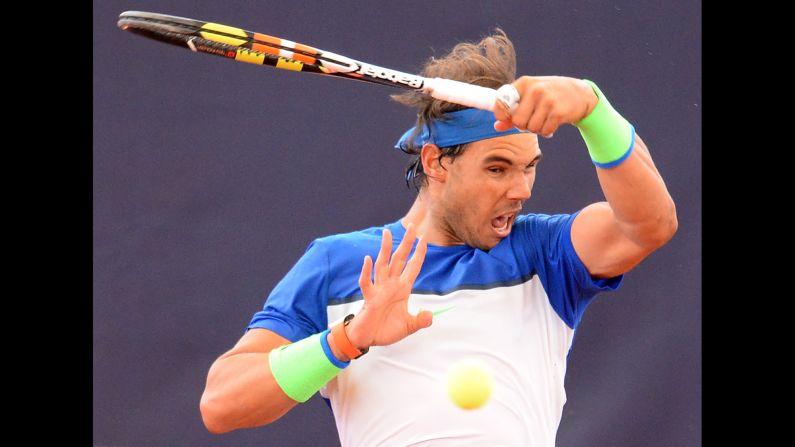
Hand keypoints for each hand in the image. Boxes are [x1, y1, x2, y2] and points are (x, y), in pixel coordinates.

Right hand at [345, 223, 430, 349]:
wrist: (368, 340)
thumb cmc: (386, 330)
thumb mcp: (408, 326)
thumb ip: (420, 320)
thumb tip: (430, 316)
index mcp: (402, 289)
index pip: (412, 267)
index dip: (418, 254)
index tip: (423, 239)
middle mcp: (390, 285)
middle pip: (399, 259)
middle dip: (405, 243)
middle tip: (411, 226)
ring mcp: (379, 290)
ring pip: (382, 265)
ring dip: (385, 249)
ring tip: (387, 233)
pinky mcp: (369, 298)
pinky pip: (366, 283)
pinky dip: (366, 272)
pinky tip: (368, 259)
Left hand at [493, 76, 597, 137]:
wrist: (580, 94)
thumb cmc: (549, 96)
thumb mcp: (530, 97)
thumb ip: (512, 111)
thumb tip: (496, 127)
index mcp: (524, 83)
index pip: (502, 101)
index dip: (501, 114)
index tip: (506, 118)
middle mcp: (535, 90)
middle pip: (517, 121)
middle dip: (523, 125)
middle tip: (532, 120)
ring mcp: (547, 100)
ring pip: (531, 128)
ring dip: (537, 129)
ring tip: (544, 119)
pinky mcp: (558, 112)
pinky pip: (544, 131)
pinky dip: (547, 131)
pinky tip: (552, 123)